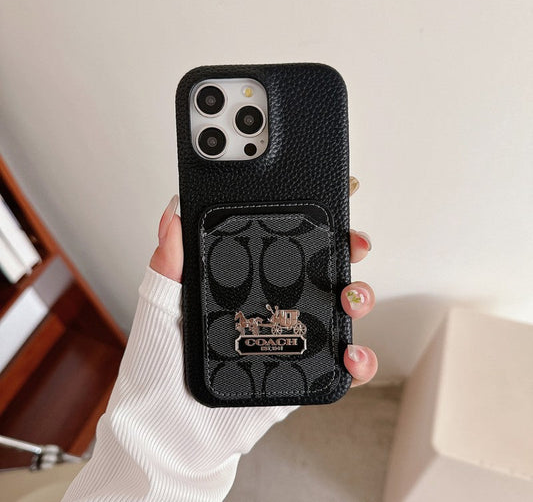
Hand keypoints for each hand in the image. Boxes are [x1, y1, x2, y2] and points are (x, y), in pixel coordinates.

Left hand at [150, 177, 377, 388]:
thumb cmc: (159, 370)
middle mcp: (273, 306)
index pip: (284, 243)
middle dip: (348, 250)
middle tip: (355, 244)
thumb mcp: (161, 309)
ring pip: (339, 311)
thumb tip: (173, 214)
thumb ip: (169, 265)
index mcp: (244, 283)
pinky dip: (360, 360)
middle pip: (322, 270)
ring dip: (360, 298)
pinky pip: (341, 366)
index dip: (312, 221)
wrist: (167, 433)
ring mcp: (291, 340)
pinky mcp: (302, 376)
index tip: (331, 200)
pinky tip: (352, 355)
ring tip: (351, 300)